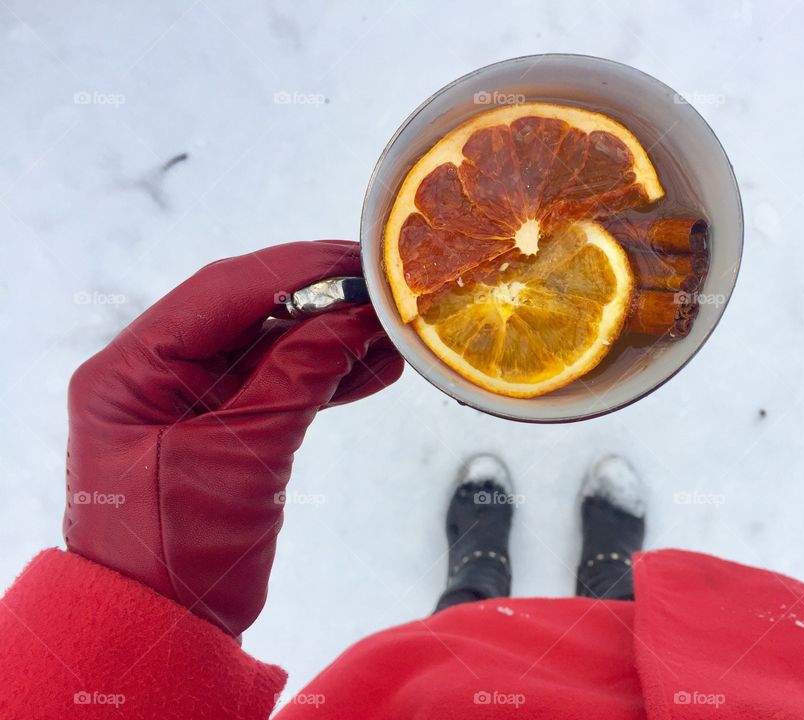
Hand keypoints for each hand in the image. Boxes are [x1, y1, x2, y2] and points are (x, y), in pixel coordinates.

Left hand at [63, 241, 402, 637]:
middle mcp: (155, 370)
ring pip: (270, 344)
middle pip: (249, 310)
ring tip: (389, 330)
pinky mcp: (222, 425)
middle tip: (384, 289)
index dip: (296, 270)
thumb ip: (299, 375)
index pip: (222, 292)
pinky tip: (372, 367)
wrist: (162, 626)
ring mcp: (189, 397)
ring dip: (330, 336)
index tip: (358, 264)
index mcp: (132, 367)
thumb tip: (357, 317)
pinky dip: (325, 375)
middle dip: (320, 299)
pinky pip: (278, 382)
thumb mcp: (241, 455)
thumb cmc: (175, 550)